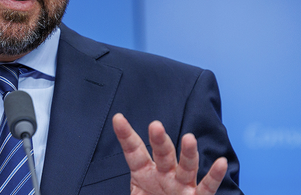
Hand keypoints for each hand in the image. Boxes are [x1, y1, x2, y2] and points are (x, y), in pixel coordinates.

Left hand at [112, 113, 227, 194]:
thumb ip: (128, 188)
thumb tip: (86, 192)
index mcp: (143, 173)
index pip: (134, 151)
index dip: (126, 136)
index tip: (118, 119)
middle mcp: (164, 174)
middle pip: (162, 154)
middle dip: (159, 140)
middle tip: (155, 125)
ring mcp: (182, 185)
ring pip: (186, 166)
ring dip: (188, 153)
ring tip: (189, 138)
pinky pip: (207, 187)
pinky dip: (214, 176)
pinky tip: (220, 163)